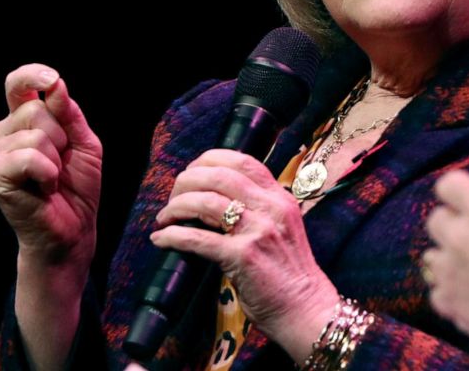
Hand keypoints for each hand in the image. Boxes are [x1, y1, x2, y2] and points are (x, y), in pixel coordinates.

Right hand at [0, 63, 102, 268]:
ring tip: (51, 179)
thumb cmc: (77, 185)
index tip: (51, 78)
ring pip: (36, 134)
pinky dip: (47, 173)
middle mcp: (3, 132)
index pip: (18, 85)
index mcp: (23, 120)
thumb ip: (69, 113)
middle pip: (37, 109)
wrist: (73, 228)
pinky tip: (44, 189)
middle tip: (61, 163)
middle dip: (62, 136)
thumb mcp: (83, 141)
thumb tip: (55, 84)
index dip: (31, 75)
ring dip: (56, 159)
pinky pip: (29, 157)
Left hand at [149, 149, 338, 360]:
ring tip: (165, 217)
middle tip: (173, 196)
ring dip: (176, 207)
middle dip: (187, 181)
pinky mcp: (243, 257)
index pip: (242, 161)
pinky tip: (162, 239)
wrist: (306, 308)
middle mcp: (270, 208)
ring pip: (206, 202)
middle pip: (219, 176)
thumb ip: (258, 209)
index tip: (192, 171)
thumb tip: (215, 200)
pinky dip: (174, 236)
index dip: (210, 160)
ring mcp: (258, 231)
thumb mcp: (282, 227)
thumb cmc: (290, 272)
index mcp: (279, 197)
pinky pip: (199, 239)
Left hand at [424, 170, 468, 370]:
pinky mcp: (445, 299)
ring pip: (432, 254)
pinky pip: (436, 289)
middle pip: (436, 218)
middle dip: (452, 225)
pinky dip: (449, 292)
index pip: (450, 184)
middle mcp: (459, 236)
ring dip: (448, 258)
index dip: (458, 192)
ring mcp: (448, 269)